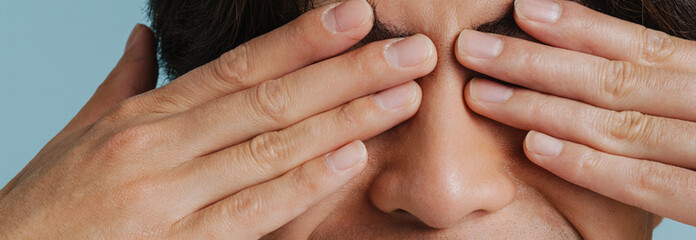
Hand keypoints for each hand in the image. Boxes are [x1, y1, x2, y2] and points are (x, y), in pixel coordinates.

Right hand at [0, 0, 436, 237]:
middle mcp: (162, 147)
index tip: (356, 14)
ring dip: (346, 118)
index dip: (303, 39)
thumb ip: (123, 82)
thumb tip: (145, 36)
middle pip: (272, 98)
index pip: (240, 67)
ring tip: (403, 96)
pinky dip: (305, 182)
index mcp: (146, 116)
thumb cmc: (49, 205)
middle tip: (411, 50)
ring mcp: (171, 197)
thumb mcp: (81, 134)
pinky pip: (254, 209)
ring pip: (273, 147)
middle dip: (348, 71)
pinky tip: (352, 157)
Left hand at [456, 0, 695, 237]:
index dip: (585, 27)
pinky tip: (540, 145)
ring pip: (625, 126)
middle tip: (477, 46)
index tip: (530, 11)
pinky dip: (589, 164)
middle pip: (623, 79)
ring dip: (545, 107)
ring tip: (487, 92)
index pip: (655, 46)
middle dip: (541, 61)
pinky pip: (651, 184)